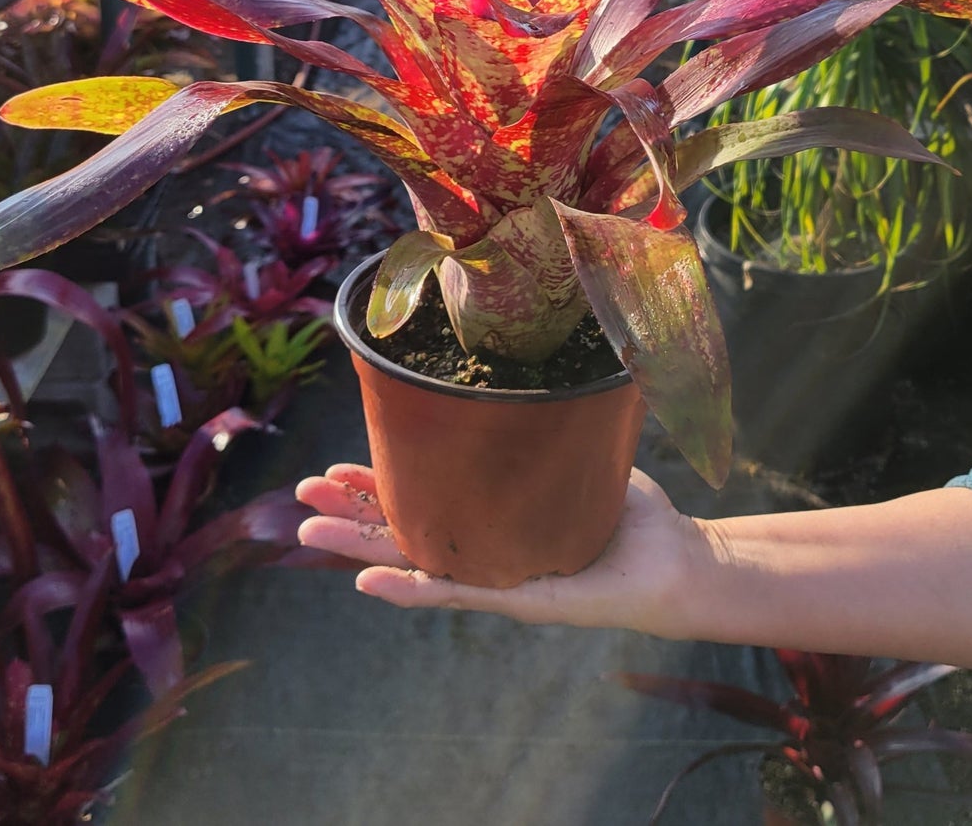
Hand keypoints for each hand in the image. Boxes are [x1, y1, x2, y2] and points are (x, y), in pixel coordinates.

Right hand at [295, 463, 713, 637]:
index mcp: (487, 519)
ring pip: (412, 563)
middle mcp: (482, 552)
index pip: (418, 502)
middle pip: (400, 533)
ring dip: (358, 549)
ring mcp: (494, 580)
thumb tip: (507, 373)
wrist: (671, 560)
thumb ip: (534, 428)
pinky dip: (408, 590)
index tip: (331, 469)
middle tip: (299, 497)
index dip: (374, 487)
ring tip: (308, 535)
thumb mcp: (568, 457)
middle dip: (348, 516)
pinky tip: (366, 582)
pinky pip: (456, 593)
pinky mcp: (519, 599)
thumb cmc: (623, 511)